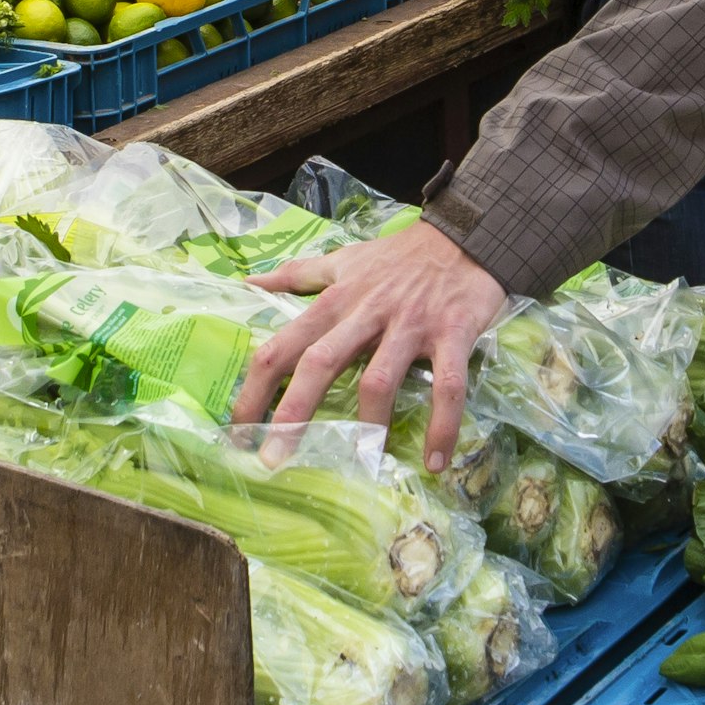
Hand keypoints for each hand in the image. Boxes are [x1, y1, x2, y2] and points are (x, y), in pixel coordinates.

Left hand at [228, 217, 507, 471]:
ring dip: (368, 428)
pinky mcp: (453, 334)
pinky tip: (436, 461)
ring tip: (359, 467)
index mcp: (335, 300)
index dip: (255, 387)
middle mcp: (366, 314)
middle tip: (273, 459)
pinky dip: (442, 425)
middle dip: (293, 413)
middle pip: (320, 363)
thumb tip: (247, 282)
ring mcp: (410, 326)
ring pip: (379, 380)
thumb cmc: (399, 256)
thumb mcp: (344, 260)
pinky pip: (448, 387)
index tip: (238, 427)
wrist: (466, 237)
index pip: (283, 345)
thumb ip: (297, 275)